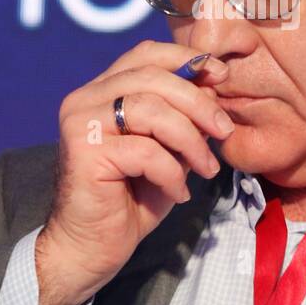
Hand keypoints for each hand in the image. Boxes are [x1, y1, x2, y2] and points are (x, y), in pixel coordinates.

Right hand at [35, 40, 234, 304]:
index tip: (221, 75)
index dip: (186, 59)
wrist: (90, 250)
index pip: (145, 54)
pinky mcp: (84, 152)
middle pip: (152, 77)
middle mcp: (84, 99)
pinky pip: (146, 151)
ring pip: (151, 109)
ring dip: (190, 139)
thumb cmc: (129, 200)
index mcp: (102, 92)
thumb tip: (213, 87)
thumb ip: (181, 118)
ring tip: (206, 169)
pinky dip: (172, 173)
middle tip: (224, 130)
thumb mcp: (165, 151)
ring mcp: (81, 123)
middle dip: (198, 102)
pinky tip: (179, 194)